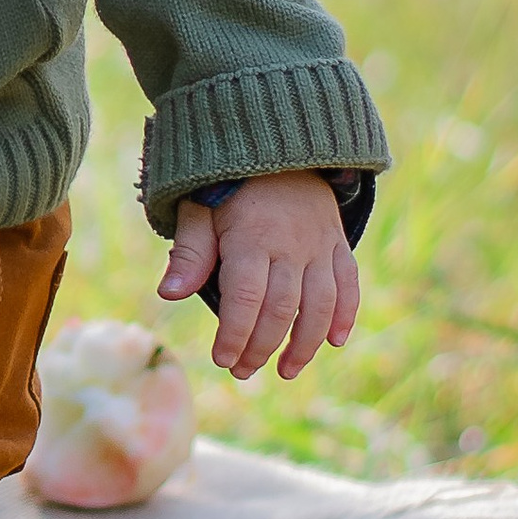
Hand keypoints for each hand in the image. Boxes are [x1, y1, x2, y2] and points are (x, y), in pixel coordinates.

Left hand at [157, 172, 358, 382]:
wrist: (278, 147)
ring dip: (305, 343)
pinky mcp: (338, 244)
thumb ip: (190, 252)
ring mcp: (319, 245)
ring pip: (320, 304)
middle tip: (243, 371)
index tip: (222, 359)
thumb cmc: (229, 184)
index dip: (235, 333)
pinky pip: (349, 283)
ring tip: (285, 370)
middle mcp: (291, 245)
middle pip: (281, 308)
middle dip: (262, 346)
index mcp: (251, 238)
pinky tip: (335, 342)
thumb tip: (168, 294)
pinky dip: (346, 314)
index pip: (245, 297)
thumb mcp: (199, 209)